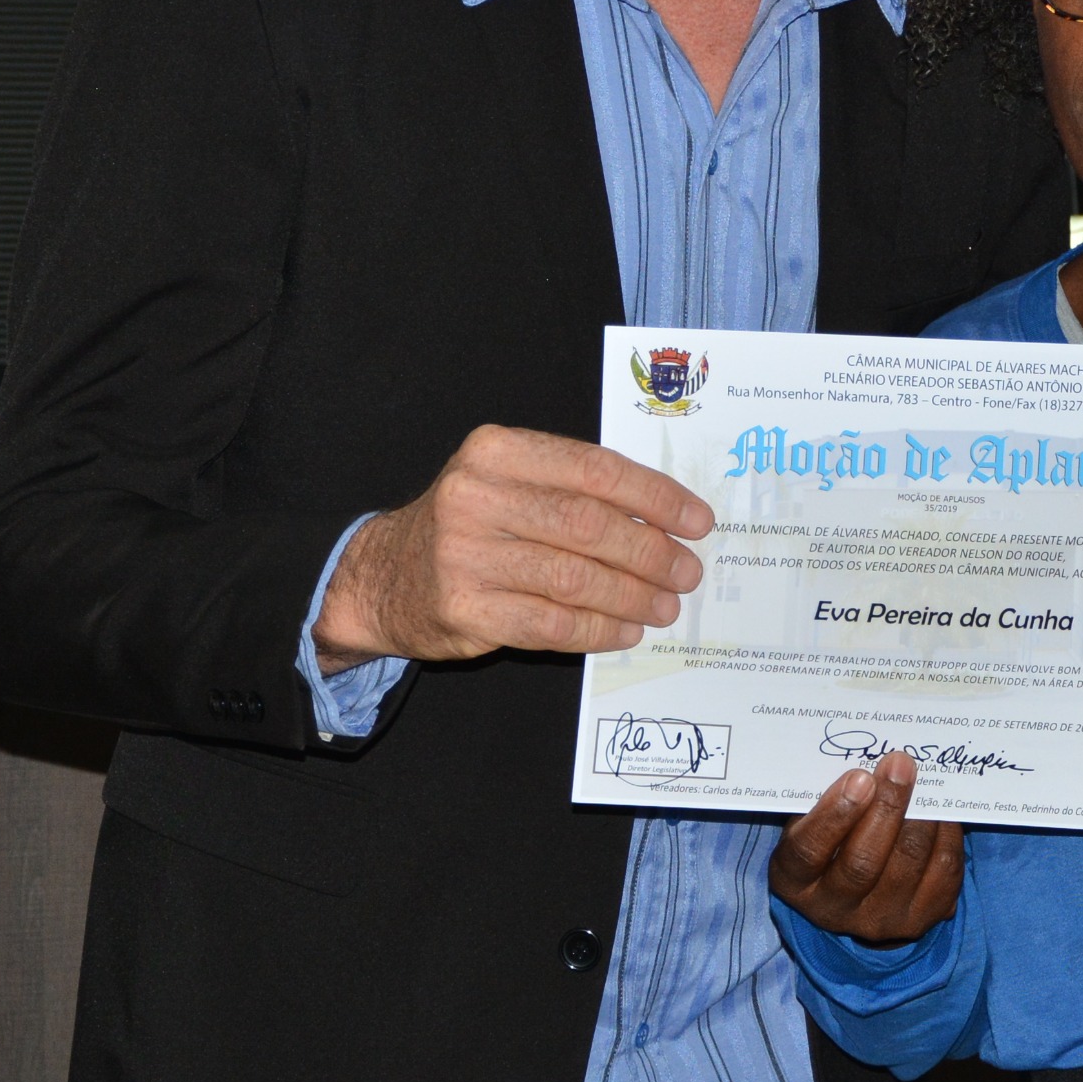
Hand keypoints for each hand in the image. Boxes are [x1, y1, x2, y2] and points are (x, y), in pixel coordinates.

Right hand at [314, 426, 712, 666]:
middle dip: (651, 552)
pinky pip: (549, 623)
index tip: (697, 521)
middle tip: (687, 571)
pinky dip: (596, 630)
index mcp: (496, 451)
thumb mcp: (508, 481)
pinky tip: (623, 630)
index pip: (595, 470)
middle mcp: (476, 497)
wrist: (385, 575)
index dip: (656, 498)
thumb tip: (665, 519)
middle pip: (588, 526)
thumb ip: (573, 488)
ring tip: (664, 606)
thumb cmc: (469, 524)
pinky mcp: (463, 609)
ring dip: (631, 597)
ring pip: (573, 579)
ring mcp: (465, 556)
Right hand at [769, 754, 965, 944]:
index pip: (809, 851)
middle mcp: (833, 910)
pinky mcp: (920, 921)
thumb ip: (829, 798)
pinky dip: (946, 836)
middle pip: (862, 863)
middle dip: (886, 808)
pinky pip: (942, 873)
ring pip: (907, 865)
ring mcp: (879, 922)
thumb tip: (869, 760)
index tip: (860, 777)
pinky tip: (940, 812)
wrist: (857, 892)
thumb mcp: (810, 821)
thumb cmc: (830, 839)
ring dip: (920, 818)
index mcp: (795, 881)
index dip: (835, 814)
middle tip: (900, 765)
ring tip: (924, 782)